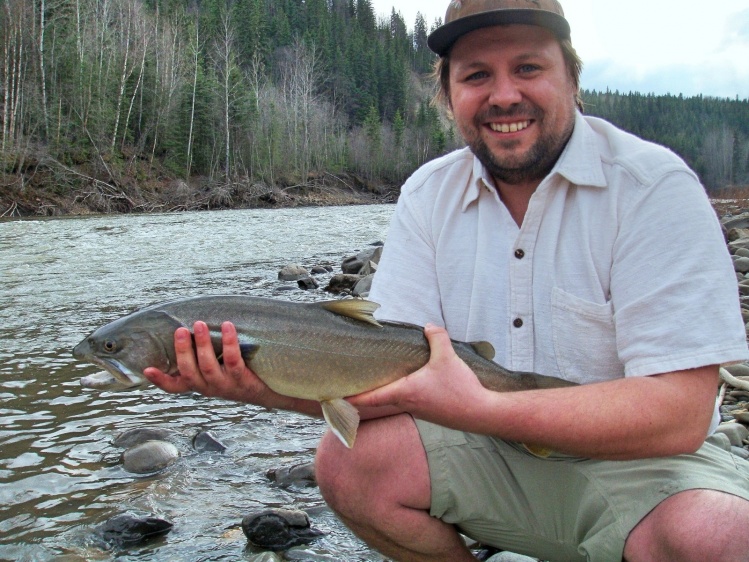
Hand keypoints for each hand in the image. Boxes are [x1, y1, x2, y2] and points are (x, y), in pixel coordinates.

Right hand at [143, 321, 276, 405]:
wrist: (271, 391)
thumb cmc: (240, 373)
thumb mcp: (219, 369)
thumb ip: (204, 356)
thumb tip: (193, 325)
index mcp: (200, 385)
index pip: (175, 387)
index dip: (160, 380)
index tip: (146, 370)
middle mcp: (209, 388)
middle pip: (189, 372)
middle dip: (183, 351)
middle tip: (180, 330)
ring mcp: (225, 386)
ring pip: (208, 367)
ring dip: (202, 345)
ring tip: (200, 324)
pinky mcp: (243, 381)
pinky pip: (233, 360)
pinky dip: (228, 343)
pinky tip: (228, 326)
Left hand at [348, 324, 489, 428]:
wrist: (482, 413)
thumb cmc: (460, 389)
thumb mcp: (447, 357)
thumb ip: (436, 338)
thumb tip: (428, 326)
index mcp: (404, 392)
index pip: (369, 397)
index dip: (351, 396)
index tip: (334, 396)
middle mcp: (407, 404)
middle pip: (378, 400)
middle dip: (364, 393)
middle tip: (350, 385)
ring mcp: (418, 411)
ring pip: (394, 401)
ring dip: (384, 393)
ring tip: (376, 382)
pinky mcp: (430, 413)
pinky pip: (410, 402)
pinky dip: (402, 394)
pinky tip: (409, 385)